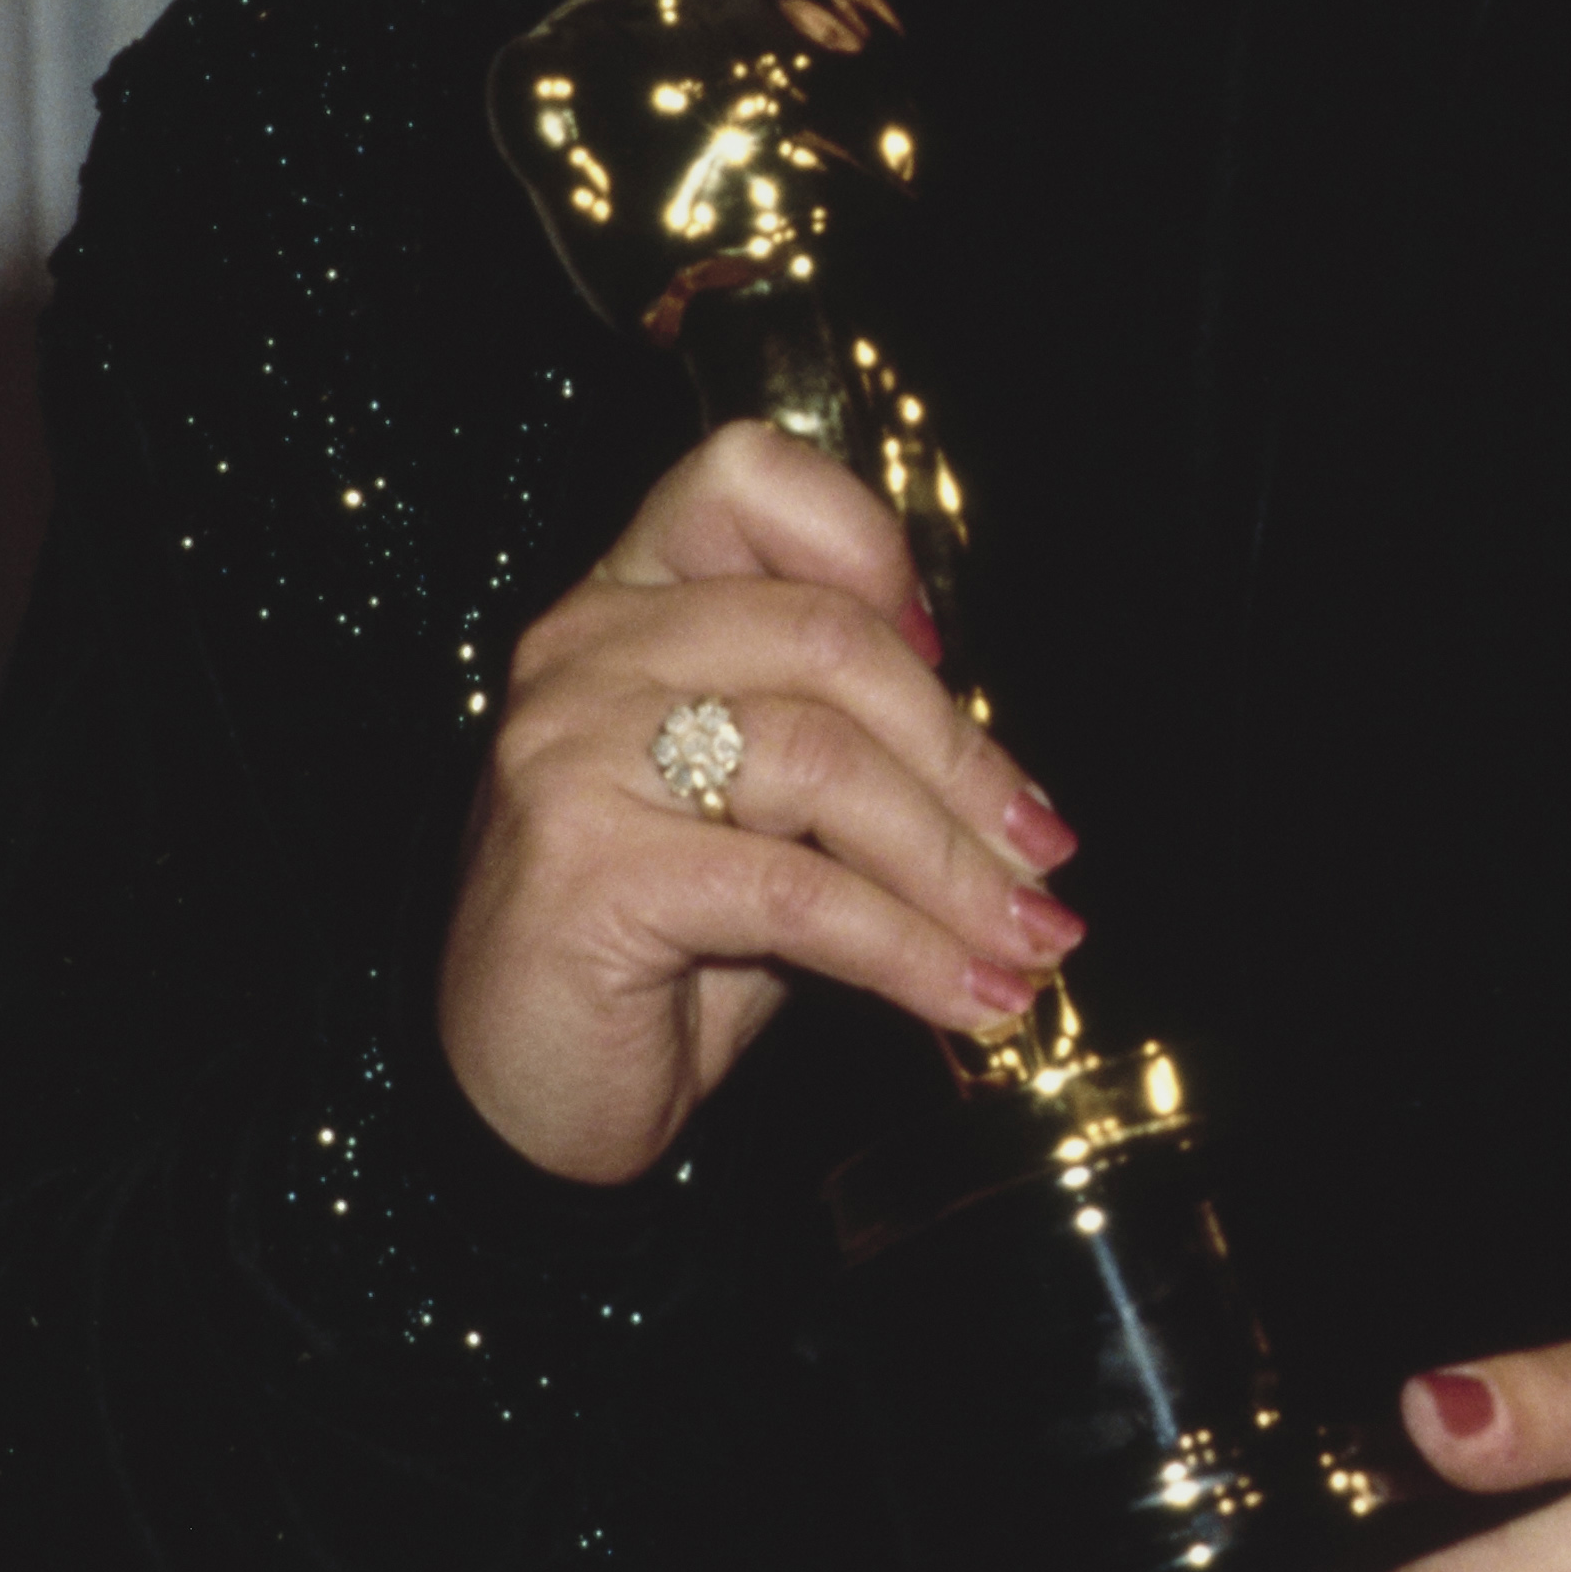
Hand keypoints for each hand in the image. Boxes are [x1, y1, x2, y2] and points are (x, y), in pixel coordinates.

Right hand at [435, 422, 1081, 1187]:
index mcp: (623, 605)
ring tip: (1029, 941)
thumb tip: (1009, 776)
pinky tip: (968, 997)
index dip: (868, 544)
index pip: (743, 477)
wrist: (526, 1094)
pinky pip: (796, 889)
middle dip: (963, 755)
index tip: (950, 654)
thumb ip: (845, 742)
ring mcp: (570, 753)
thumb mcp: (762, 814)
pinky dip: (908, 949)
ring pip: (822, 760)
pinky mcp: (585, 868)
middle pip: (823, 635)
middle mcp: (584, 652)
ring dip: (952, 867)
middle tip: (1044, 851)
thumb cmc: (662, 947)